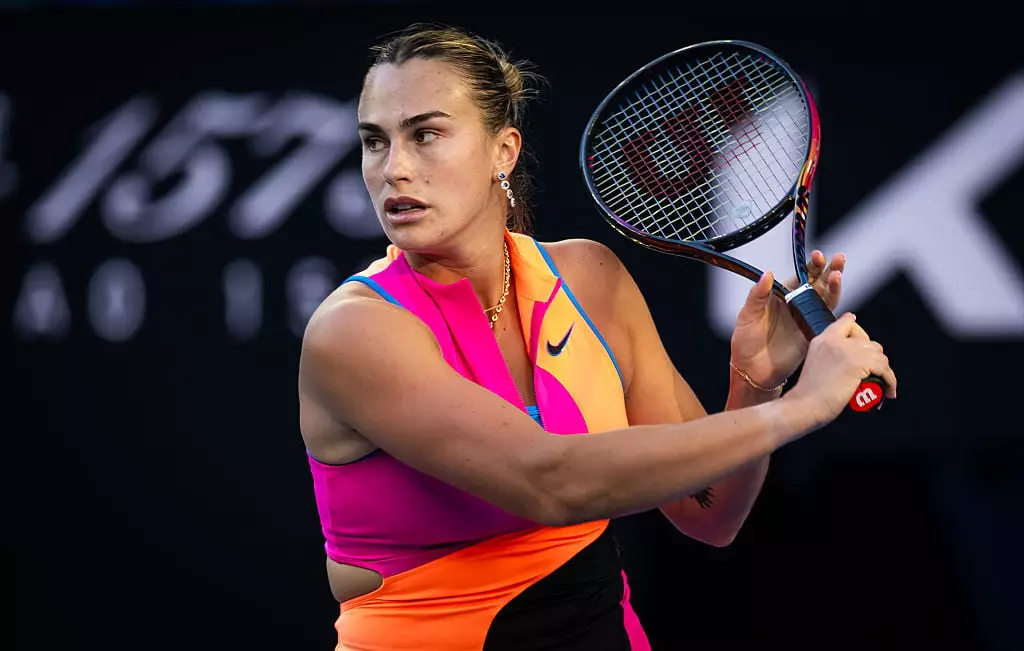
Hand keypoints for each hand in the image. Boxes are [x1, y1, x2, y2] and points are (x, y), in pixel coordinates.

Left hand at [730, 250, 845, 387]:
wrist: (752, 370)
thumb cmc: (745, 342)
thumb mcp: (747, 315)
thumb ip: (757, 295)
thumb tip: (768, 274)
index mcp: (782, 296)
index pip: (801, 275)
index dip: (811, 265)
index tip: (817, 256)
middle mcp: (797, 304)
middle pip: (819, 282)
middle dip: (830, 269)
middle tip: (839, 258)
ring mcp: (806, 318)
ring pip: (826, 297)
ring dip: (835, 285)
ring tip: (838, 274)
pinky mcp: (813, 333)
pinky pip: (827, 317)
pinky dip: (835, 307)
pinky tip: (838, 296)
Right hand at [784, 312, 897, 425]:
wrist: (805, 405)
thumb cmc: (808, 393)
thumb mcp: (814, 364)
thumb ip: (828, 355)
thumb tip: (845, 361)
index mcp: (823, 339)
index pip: (848, 322)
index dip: (860, 333)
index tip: (865, 344)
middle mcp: (836, 340)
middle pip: (869, 341)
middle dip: (874, 358)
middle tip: (873, 373)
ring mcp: (848, 350)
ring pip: (879, 355)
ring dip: (884, 370)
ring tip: (882, 384)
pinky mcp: (859, 364)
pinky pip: (885, 369)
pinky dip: (890, 381)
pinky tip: (888, 391)